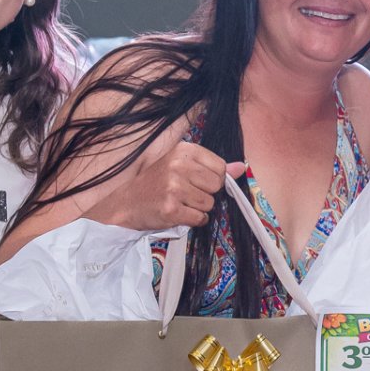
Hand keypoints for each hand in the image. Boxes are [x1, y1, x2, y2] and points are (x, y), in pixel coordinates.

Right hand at [102, 141, 245, 229]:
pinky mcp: (171, 208)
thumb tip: (242, 167)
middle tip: (185, 194)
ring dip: (198, 209)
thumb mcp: (182, 167)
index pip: (220, 167)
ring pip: (209, 204)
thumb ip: (213, 167)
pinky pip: (200, 218)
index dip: (213, 179)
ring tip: (179, 203)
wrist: (127, 203)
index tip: (196, 182)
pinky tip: (178, 213)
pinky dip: (193, 220)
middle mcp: (179, 165)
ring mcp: (174, 187)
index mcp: (184, 150)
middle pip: (216, 186)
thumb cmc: (157, 184)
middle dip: (206, 194)